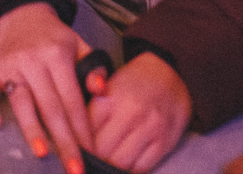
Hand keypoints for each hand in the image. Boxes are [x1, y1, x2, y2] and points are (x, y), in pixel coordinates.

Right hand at [0, 2, 93, 173]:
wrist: (20, 13)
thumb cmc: (54, 37)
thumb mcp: (78, 44)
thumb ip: (93, 67)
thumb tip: (102, 91)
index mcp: (58, 56)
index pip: (72, 99)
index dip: (82, 128)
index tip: (91, 153)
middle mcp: (34, 61)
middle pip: (51, 107)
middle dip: (64, 141)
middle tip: (73, 168)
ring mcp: (11, 65)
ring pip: (22, 102)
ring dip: (31, 128)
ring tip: (42, 153)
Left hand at [88, 53, 191, 172]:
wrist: (168, 77)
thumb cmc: (130, 85)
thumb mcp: (106, 86)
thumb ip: (89, 109)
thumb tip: (73, 138)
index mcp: (110, 97)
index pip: (85, 132)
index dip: (81, 142)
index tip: (80, 145)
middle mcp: (131, 111)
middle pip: (102, 151)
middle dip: (97, 155)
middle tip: (96, 152)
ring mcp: (150, 127)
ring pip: (121, 163)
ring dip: (113, 164)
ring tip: (112, 156)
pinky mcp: (164, 141)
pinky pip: (141, 167)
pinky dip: (132, 168)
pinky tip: (129, 158)